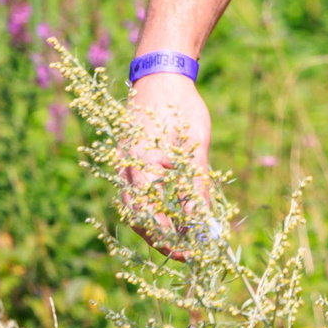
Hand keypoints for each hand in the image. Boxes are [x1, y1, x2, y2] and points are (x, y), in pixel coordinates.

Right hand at [120, 72, 213, 253]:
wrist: (160, 74)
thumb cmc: (180, 105)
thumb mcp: (195, 143)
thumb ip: (196, 182)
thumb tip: (202, 220)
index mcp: (139, 166)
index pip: (148, 218)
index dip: (168, 240)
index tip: (191, 253)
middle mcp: (126, 171)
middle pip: (139, 220)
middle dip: (164, 240)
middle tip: (192, 252)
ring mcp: (125, 168)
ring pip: (138, 210)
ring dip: (161, 226)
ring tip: (191, 236)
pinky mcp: (131, 164)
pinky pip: (140, 195)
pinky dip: (158, 209)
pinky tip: (182, 213)